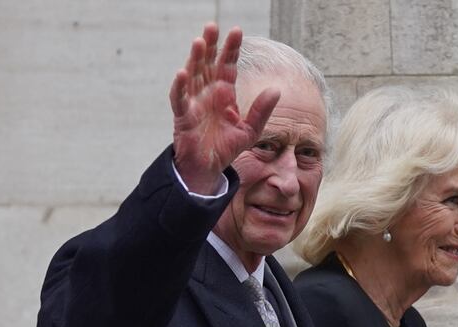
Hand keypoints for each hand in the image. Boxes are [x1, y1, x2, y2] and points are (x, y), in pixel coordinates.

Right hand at [169, 23, 279, 194]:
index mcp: (224, 94)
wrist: (209, 169)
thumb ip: (261, 110)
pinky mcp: (183, 117)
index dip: (231, 49)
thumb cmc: (226, 148)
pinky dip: (180, 87)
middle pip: (208, 64)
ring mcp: (194, 103)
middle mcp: (208, 94)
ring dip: (195, 59)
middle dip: (210, 45)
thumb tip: (277, 89)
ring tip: (199, 42)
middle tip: (213, 26)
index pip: (228, 65)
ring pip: (193, 76)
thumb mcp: (250, 130)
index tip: (237, 31)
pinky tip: (182, 73)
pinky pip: (180, 99)